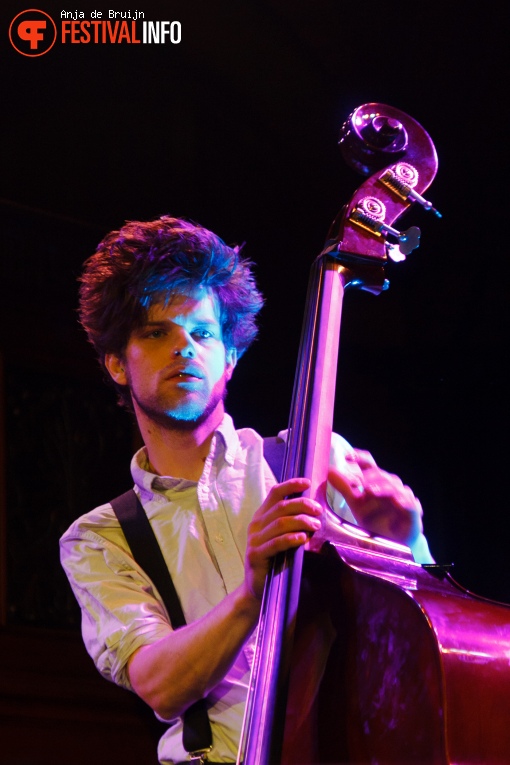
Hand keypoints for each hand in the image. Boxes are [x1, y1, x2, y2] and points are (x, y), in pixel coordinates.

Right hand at [245, 478, 322, 599]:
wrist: (256, 588)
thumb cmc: (274, 559)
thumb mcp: (280, 536)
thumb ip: (291, 522)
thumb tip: (314, 509)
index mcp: (261, 516)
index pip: (275, 493)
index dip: (291, 485)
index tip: (308, 482)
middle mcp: (256, 525)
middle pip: (281, 507)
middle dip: (303, 505)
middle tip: (319, 511)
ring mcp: (254, 540)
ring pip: (280, 523)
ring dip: (301, 521)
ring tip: (316, 526)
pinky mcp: (256, 555)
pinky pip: (276, 543)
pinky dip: (291, 538)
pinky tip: (303, 539)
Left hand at [328, 449, 422, 548]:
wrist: (392, 544)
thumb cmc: (375, 520)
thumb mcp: (356, 503)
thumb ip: (344, 487)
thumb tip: (328, 471)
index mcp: (377, 482)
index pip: (370, 465)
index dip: (360, 458)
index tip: (348, 456)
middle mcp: (391, 486)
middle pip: (381, 475)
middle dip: (369, 476)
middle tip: (357, 481)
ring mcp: (403, 497)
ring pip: (395, 487)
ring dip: (382, 487)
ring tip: (369, 490)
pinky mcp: (412, 512)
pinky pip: (409, 504)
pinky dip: (403, 501)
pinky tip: (396, 501)